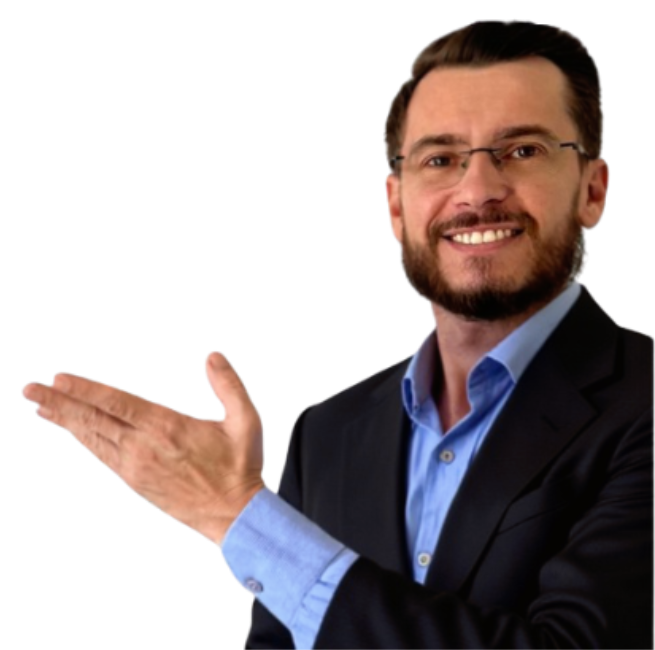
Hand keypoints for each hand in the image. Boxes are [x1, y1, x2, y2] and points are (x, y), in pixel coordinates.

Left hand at [20, 350, 266, 546]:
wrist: (233, 515)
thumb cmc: (240, 465)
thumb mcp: (246, 419)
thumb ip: (229, 384)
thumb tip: (211, 355)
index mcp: (167, 426)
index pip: (116, 403)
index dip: (85, 390)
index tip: (58, 378)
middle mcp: (143, 447)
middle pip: (92, 420)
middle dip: (59, 403)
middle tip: (28, 389)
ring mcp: (135, 468)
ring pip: (92, 440)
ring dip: (65, 422)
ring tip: (40, 408)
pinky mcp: (134, 483)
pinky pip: (101, 458)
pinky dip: (82, 442)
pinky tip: (72, 433)